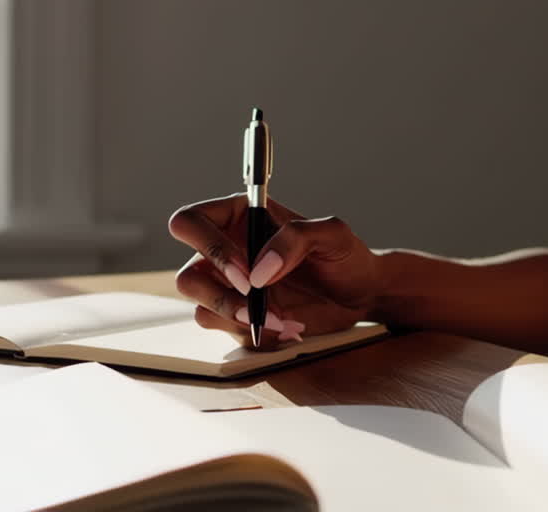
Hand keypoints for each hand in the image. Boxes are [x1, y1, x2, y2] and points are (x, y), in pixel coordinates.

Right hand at [168, 194, 386, 347]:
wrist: (360, 294)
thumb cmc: (345, 255)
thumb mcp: (332, 234)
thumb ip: (296, 237)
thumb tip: (259, 270)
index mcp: (239, 216)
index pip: (191, 222)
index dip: (210, 248)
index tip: (247, 273)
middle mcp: (225, 249)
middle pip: (187, 273)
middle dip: (219, 293)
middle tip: (256, 300)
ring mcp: (228, 284)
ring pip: (199, 304)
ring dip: (235, 315)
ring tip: (280, 319)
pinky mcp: (238, 313)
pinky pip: (220, 325)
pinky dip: (249, 330)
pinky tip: (283, 325)